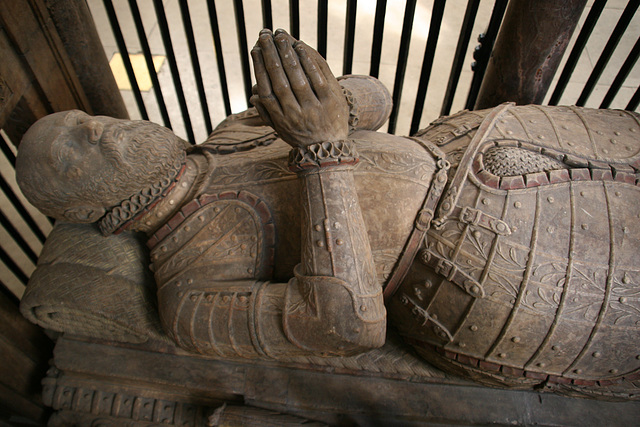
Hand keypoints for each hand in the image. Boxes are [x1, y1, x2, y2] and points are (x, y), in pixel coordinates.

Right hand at [250, 29, 348, 147]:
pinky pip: (318, 79)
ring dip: (288, 55)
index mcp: (280, 119)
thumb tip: (253, 96)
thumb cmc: (301, 135)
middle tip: (265, 36)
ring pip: (297, 78)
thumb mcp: (281, 130)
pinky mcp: (331, 102)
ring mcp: (314, 108)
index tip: (254, 50)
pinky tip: (301, 47)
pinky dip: (308, 62)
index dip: (259, 69)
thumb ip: (266, 113)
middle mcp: (295, 114)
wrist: (329, 149)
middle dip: (271, 56)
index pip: (265, 90)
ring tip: (281, 37)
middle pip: (279, 81)